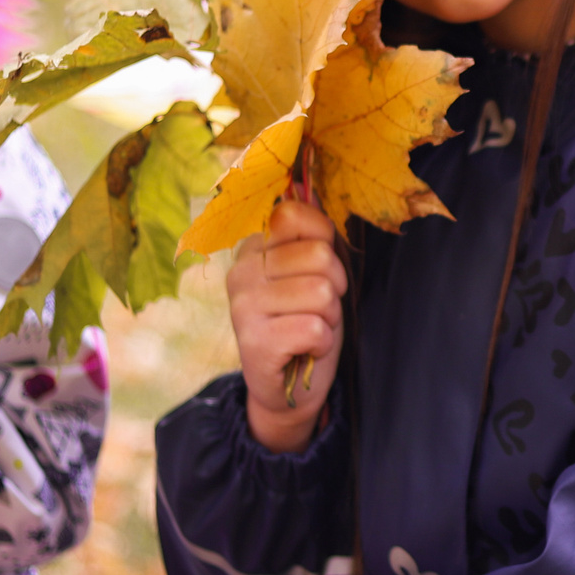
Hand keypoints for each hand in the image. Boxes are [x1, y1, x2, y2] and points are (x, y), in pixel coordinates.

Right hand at [227, 199, 345, 452]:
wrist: (289, 387)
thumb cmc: (304, 321)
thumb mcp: (310, 272)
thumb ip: (309, 234)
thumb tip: (306, 186)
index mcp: (252, 249)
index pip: (294, 215)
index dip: (323, 242)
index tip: (315, 270)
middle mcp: (240, 272)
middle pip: (319, 256)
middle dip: (333, 286)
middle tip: (315, 309)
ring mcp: (243, 307)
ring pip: (321, 293)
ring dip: (328, 316)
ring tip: (309, 328)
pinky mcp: (255, 343)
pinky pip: (315, 328)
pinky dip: (322, 342)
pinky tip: (305, 349)